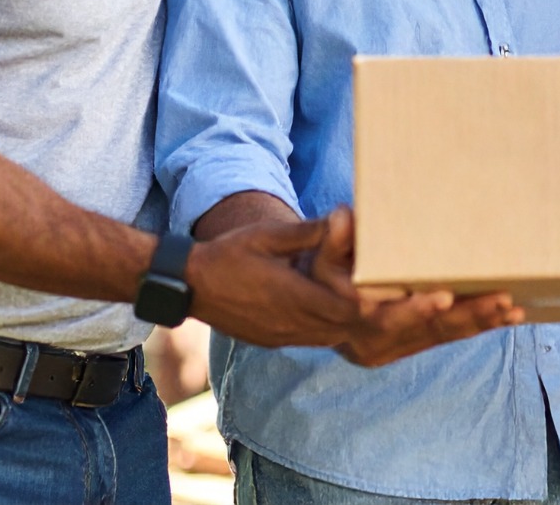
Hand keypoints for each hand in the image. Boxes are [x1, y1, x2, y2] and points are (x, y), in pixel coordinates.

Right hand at [184, 217, 359, 348]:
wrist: (190, 285)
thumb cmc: (229, 254)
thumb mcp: (268, 235)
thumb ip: (307, 232)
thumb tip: (343, 219)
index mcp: (293, 295)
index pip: (347, 308)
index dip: (365, 296)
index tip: (369, 277)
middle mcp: (291, 322)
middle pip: (344, 326)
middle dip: (359, 309)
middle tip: (365, 286)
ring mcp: (282, 335)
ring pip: (329, 337)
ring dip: (343, 319)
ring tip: (346, 295)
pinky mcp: (272, 340)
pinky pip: (311, 340)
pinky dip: (325, 327)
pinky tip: (322, 306)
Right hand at [309, 206, 524, 367]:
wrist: (309, 312)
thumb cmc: (316, 274)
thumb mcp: (317, 255)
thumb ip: (331, 238)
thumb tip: (342, 216)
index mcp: (354, 320)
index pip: (388, 318)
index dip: (417, 309)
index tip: (444, 296)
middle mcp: (376, 341)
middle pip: (428, 330)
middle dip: (468, 315)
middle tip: (502, 299)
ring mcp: (394, 348)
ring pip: (444, 336)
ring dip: (481, 323)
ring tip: (514, 309)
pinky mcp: (407, 346)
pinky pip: (446, 337)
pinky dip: (476, 326)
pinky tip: (505, 317)